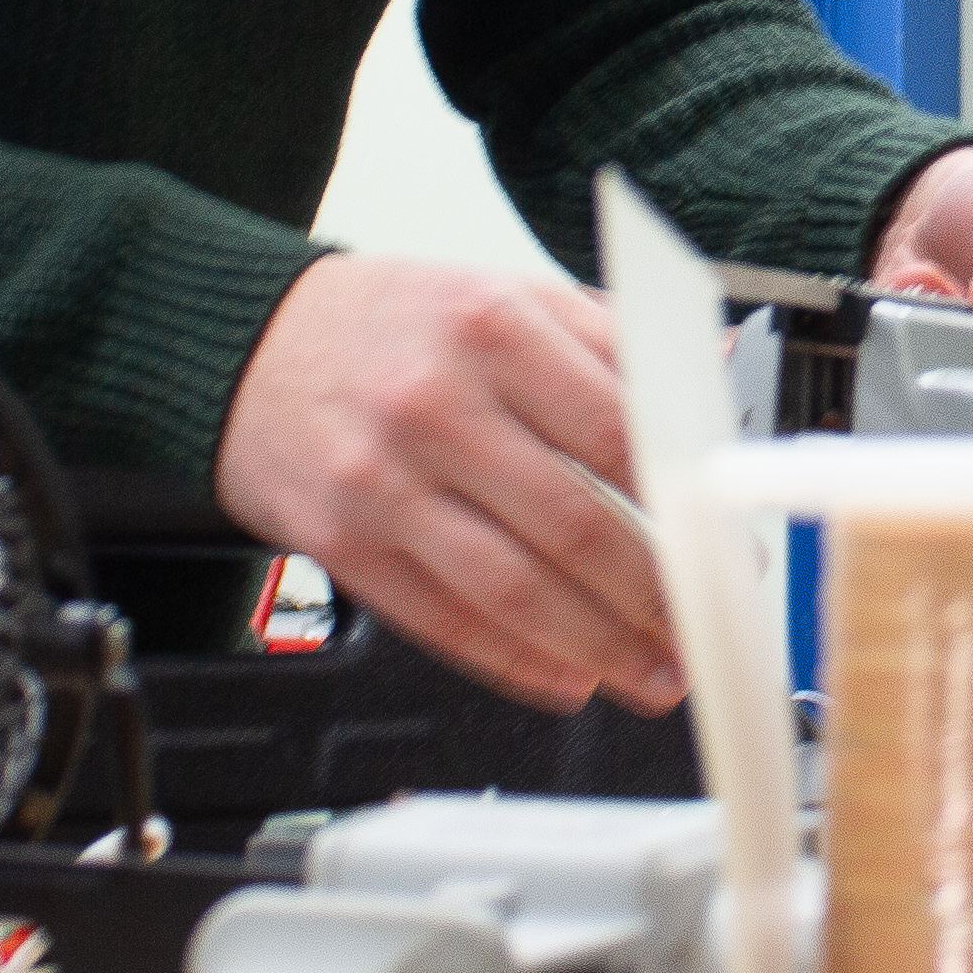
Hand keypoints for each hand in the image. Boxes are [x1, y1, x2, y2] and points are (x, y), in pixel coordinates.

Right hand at [214, 256, 679, 716]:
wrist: (244, 348)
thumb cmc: (390, 324)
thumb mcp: (503, 294)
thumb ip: (611, 337)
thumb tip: (714, 371)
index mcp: (493, 328)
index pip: (619, 432)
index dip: (687, 507)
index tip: (728, 550)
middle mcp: (436, 405)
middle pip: (574, 525)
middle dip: (654, 599)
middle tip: (703, 635)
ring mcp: (384, 482)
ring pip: (513, 590)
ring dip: (598, 649)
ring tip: (652, 675)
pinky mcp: (343, 544)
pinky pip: (443, 622)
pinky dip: (515, 663)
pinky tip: (567, 677)